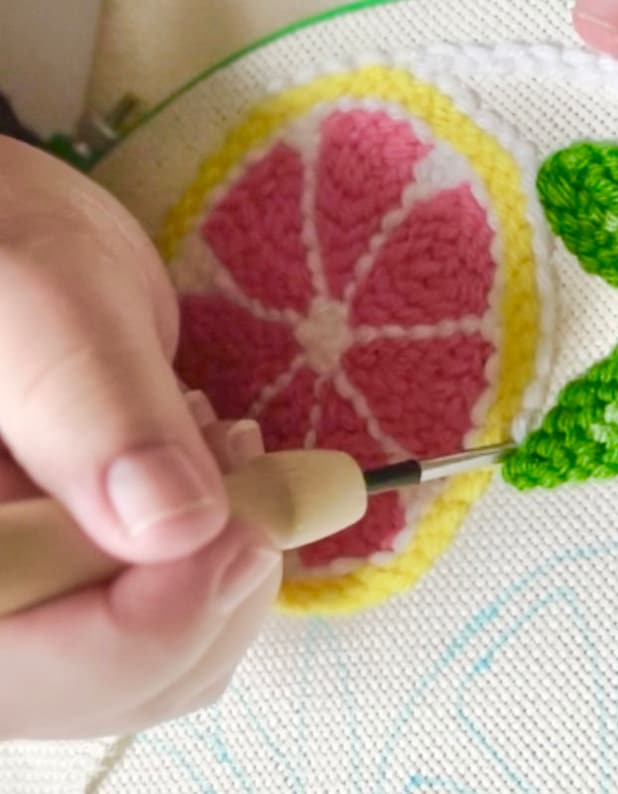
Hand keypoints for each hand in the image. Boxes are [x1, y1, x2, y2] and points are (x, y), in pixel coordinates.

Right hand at [0, 136, 281, 738]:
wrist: (21, 254)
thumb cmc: (8, 250)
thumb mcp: (37, 306)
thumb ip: (90, 409)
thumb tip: (174, 527)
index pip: (31, 671)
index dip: (154, 623)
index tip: (244, 529)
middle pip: (111, 682)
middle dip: (210, 586)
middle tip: (239, 467)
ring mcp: (43, 595)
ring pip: (170, 658)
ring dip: (231, 560)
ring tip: (221, 448)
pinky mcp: (94, 574)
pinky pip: (187, 615)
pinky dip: (232, 552)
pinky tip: (218, 469)